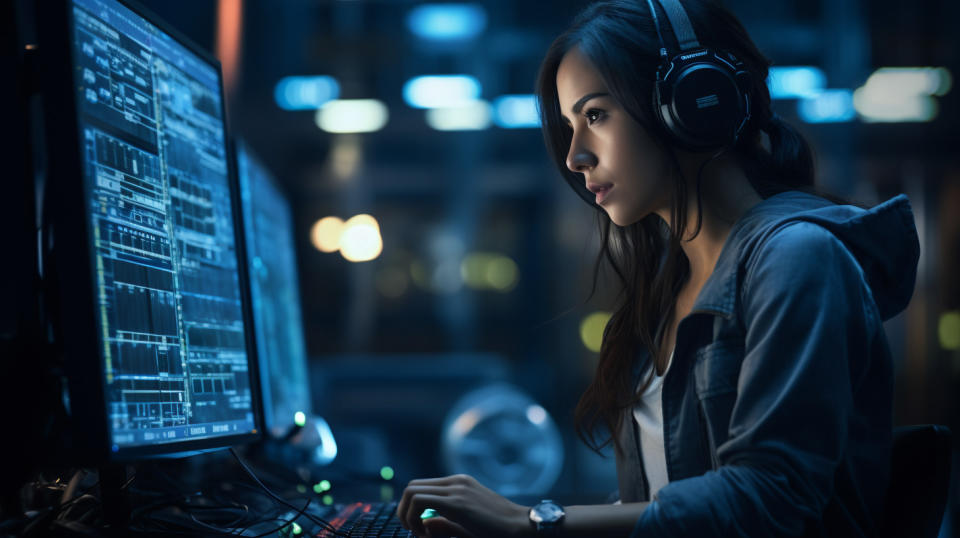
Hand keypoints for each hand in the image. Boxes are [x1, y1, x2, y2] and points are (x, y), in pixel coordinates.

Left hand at [396, 474, 531, 537]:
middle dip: (404, 511)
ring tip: (420, 534)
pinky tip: (426, 535)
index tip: (419, 529)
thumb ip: (445, 523)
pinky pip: (419, 502)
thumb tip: (425, 524)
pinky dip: (413, 518)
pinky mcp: (457, 502)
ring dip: (407, 515)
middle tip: (414, 532)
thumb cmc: (499, 530)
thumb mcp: (468, 525)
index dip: (411, 509)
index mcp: (459, 483)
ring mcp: (457, 488)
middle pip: (411, 487)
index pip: (421, 487)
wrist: (523, 527)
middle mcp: (456, 481)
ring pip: (411, 492)